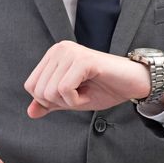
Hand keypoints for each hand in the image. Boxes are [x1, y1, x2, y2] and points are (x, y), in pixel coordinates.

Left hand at [24, 40, 157, 117]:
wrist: (133, 83)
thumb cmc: (104, 88)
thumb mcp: (71, 99)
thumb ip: (50, 104)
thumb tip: (30, 113)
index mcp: (53, 55)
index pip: (31, 86)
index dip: (49, 101)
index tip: (72, 94)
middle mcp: (59, 49)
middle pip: (38, 90)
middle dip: (59, 102)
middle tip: (81, 94)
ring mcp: (71, 52)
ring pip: (50, 91)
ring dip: (70, 102)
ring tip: (87, 91)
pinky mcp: (83, 60)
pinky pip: (64, 90)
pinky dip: (76, 100)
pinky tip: (90, 92)